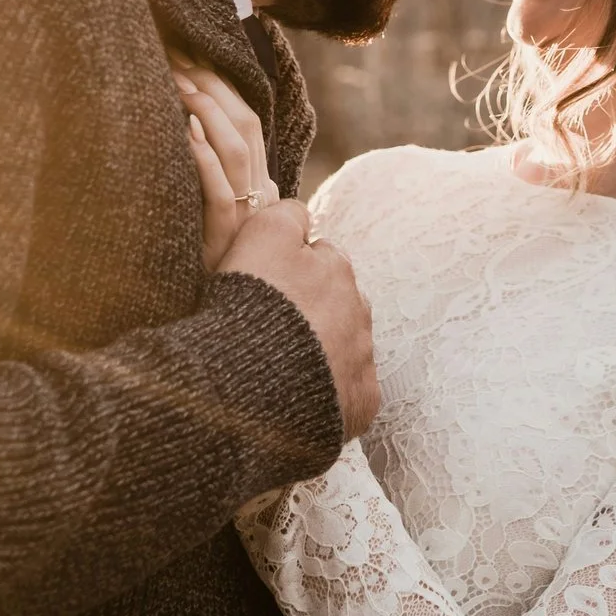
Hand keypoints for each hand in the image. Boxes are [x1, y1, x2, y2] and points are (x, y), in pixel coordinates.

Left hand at [176, 57, 273, 271]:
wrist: (232, 320)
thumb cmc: (217, 263)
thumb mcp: (223, 215)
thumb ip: (218, 178)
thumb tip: (189, 130)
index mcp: (263, 185)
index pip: (249, 120)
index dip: (224, 85)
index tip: (194, 56)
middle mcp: (261, 194)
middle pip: (246, 124)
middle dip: (213, 84)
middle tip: (180, 54)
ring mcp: (247, 215)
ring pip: (236, 150)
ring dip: (206, 111)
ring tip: (179, 81)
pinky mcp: (225, 237)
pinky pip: (219, 191)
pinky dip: (203, 158)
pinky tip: (185, 131)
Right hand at [221, 200, 379, 439]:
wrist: (252, 385)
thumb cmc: (253, 304)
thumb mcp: (263, 236)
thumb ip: (286, 215)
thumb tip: (303, 214)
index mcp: (337, 268)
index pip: (320, 256)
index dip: (288, 267)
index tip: (265, 284)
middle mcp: (359, 309)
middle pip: (337, 302)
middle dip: (312, 309)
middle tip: (271, 325)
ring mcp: (363, 357)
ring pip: (344, 345)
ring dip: (320, 349)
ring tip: (277, 362)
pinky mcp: (362, 401)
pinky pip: (348, 391)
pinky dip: (328, 390)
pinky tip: (297, 395)